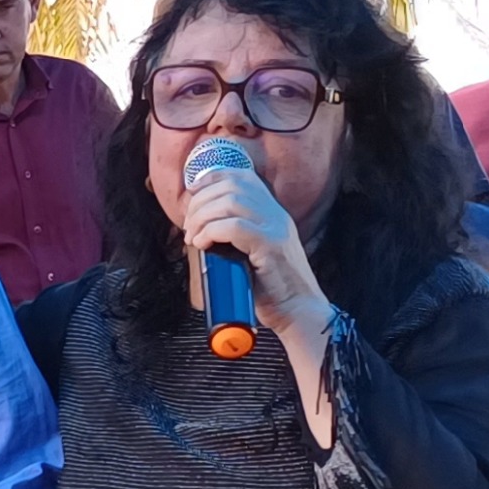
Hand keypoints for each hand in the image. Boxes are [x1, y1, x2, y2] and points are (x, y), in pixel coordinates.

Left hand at [174, 157, 332, 336]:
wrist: (299, 312)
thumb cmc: (271, 289)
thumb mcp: (252, 253)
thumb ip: (234, 235)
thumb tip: (196, 227)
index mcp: (272, 213)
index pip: (242, 176)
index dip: (211, 179)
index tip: (192, 197)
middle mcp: (276, 215)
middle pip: (231, 185)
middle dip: (200, 202)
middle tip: (188, 226)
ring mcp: (276, 228)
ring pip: (231, 202)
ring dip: (202, 217)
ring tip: (193, 237)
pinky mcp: (271, 247)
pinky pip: (234, 227)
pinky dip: (211, 232)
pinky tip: (203, 244)